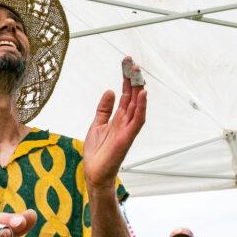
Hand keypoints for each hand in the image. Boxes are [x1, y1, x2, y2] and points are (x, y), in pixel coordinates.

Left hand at [83, 58, 146, 189]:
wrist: (94, 173)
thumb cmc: (96, 153)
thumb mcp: (97, 124)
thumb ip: (104, 109)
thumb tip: (110, 91)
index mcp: (118, 118)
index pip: (125, 95)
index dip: (126, 79)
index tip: (126, 64)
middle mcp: (125, 122)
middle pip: (132, 96)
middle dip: (133, 79)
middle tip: (132, 62)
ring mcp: (128, 129)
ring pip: (137, 105)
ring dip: (139, 89)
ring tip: (137, 73)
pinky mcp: (127, 138)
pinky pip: (138, 120)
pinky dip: (142, 107)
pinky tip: (142, 94)